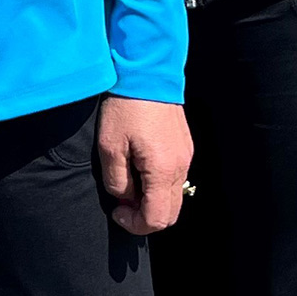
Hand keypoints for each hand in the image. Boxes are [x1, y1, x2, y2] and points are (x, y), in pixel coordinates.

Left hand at [93, 94, 194, 234]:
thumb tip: (124, 196)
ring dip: (153, 200)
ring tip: (130, 181)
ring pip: (175, 196)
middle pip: (171, 214)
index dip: (135, 225)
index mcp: (163, 170)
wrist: (147, 71)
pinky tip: (141, 166)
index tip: (117, 211)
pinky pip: (176, 177)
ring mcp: (186, 155)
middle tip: (123, 202)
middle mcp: (181, 166)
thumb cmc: (126, 107)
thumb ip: (117, 180)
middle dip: (146, 216)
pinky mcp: (185, 145)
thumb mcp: (110, 146)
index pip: (156, 219)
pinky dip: (160, 183)